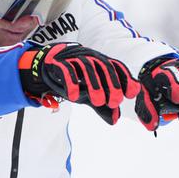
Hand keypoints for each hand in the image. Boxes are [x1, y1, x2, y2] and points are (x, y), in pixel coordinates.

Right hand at [19, 43, 139, 123]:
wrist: (48, 64)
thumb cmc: (74, 77)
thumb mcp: (89, 92)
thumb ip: (102, 105)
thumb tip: (115, 120)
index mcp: (100, 61)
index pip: (117, 67)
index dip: (125, 79)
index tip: (130, 95)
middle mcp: (90, 57)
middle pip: (104, 66)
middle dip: (112, 84)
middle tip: (114, 102)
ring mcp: (74, 57)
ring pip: (87, 66)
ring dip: (94, 85)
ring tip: (97, 102)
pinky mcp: (58, 61)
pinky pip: (66, 69)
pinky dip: (71, 82)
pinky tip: (74, 97)